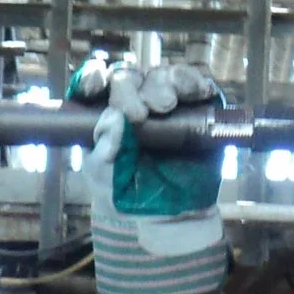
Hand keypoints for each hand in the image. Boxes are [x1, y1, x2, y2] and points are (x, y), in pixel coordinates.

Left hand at [68, 57, 228, 293]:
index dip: (96, 78)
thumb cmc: (126, 192)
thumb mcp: (103, 174)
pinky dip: (197, 83)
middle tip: (144, 111)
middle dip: (135, 89)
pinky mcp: (196, 108)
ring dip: (166, 84)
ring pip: (164, 76)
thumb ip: (103, 148)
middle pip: (133, 77)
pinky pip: (198, 86)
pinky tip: (196, 91)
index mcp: (108, 112)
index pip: (98, 83)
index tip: (99, 85)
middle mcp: (136, 100)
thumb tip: (114, 119)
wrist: (166, 216)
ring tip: (167, 105)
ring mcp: (168, 102)